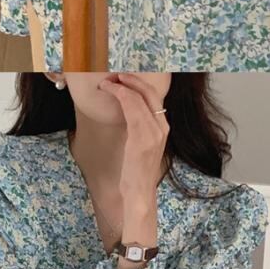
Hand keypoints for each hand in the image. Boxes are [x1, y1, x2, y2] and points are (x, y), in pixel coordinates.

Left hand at [110, 73, 169, 218]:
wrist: (140, 193)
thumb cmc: (137, 170)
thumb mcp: (143, 144)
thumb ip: (140, 127)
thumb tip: (128, 110)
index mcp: (163, 127)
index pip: (153, 96)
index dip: (137, 82)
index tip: (122, 77)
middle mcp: (162, 127)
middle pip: (149, 92)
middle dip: (131, 79)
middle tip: (114, 74)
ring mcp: (153, 133)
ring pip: (138, 97)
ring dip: (121, 86)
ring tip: (107, 82)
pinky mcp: (142, 139)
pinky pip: (132, 109)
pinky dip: (120, 95)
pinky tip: (110, 91)